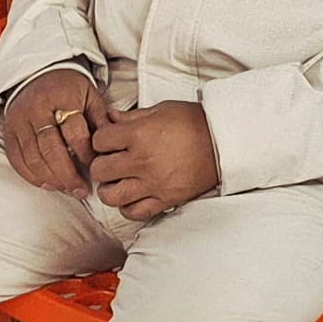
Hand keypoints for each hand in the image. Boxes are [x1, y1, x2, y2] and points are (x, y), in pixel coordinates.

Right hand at [0, 67, 102, 193]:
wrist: (37, 74)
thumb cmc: (68, 88)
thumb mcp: (90, 96)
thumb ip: (101, 121)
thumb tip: (111, 150)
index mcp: (62, 97)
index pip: (75, 133)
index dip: (87, 155)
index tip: (97, 168)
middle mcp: (37, 109)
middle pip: (51, 149)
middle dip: (68, 175)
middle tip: (82, 189)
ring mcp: (20, 121)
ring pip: (33, 158)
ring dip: (52, 179)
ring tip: (68, 189)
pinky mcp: (8, 132)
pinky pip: (17, 160)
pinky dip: (32, 176)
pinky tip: (48, 183)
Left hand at [85, 100, 219, 223]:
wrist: (223, 142)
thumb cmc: (194, 122)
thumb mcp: (161, 110)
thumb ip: (131, 116)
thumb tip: (110, 116)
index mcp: (139, 134)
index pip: (99, 141)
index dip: (100, 140)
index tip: (107, 142)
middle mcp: (142, 161)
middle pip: (100, 170)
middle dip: (101, 165)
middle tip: (109, 161)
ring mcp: (152, 183)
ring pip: (111, 196)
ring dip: (109, 189)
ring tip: (117, 182)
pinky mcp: (165, 199)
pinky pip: (134, 212)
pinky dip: (127, 207)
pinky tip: (131, 197)